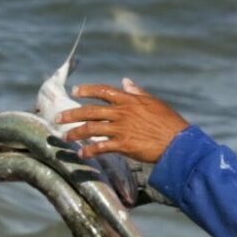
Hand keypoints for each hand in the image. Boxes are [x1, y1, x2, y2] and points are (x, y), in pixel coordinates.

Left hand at [56, 78, 188, 162]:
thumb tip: (125, 81)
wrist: (178, 142)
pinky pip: (101, 147)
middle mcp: (122, 112)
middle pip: (90, 110)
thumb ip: (137, 92)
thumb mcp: (153, 102)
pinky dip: (89, 150)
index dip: (87, 90)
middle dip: (72, 114)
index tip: (75, 90)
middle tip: (58, 118)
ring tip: (65, 136)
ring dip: (76, 132)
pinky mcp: (124, 145)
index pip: (103, 91)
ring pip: (91, 128)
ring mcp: (122, 128)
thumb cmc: (168, 122)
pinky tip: (82, 154)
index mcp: (129, 100)